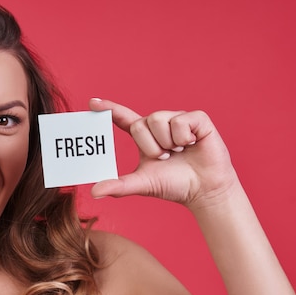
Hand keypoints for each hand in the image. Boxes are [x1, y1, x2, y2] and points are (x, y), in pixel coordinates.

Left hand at [90, 99, 238, 208]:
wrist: (203, 190)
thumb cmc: (173, 185)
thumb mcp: (142, 184)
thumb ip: (118, 186)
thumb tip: (93, 192)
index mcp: (144, 137)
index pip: (123, 118)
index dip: (109, 109)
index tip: (92, 102)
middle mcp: (159, 124)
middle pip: (140, 123)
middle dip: (151, 146)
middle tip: (166, 158)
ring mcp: (178, 119)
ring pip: (158, 119)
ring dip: (167, 142)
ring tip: (179, 152)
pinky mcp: (197, 119)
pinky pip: (180, 120)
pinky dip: (184, 137)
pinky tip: (192, 144)